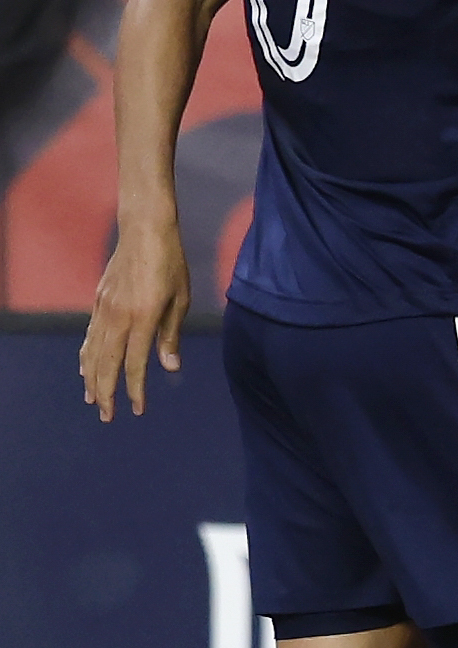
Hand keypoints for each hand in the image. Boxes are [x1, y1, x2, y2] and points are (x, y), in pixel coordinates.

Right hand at [80, 216, 190, 421]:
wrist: (144, 231)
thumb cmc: (170, 264)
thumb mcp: (180, 299)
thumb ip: (171, 334)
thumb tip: (170, 367)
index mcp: (142, 317)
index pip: (136, 363)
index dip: (136, 389)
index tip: (137, 409)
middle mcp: (117, 316)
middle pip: (107, 363)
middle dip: (107, 392)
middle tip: (108, 416)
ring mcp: (103, 309)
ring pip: (93, 352)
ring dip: (92, 378)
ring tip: (93, 400)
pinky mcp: (98, 301)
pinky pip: (89, 336)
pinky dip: (86, 356)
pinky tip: (85, 368)